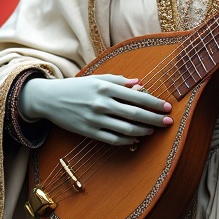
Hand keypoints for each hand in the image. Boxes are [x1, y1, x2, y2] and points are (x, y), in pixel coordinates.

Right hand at [20, 73, 172, 145]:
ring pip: (126, 129)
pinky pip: (113, 139)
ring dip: (143, 130)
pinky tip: (135, 138)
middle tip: (168, 122)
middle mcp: (102, 103)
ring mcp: (96, 119)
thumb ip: (118, 80)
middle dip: (155, 118)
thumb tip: (139, 83)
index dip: (154, 103)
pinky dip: (127, 140)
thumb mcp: (97, 78)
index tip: (167, 107)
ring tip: (152, 130)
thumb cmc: (76, 87)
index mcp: (106, 87)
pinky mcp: (89, 131)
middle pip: (135, 114)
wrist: (50, 98)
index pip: (137, 96)